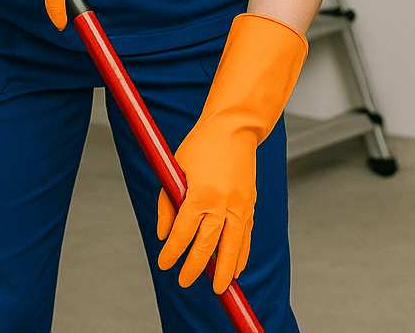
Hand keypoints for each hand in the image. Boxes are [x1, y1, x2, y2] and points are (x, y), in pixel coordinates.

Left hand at [156, 13, 306, 292]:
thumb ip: (168, 203)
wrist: (234, 127)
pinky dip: (242, 254)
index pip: (183, 234)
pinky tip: (237, 267)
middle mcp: (222, 203)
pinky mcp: (250, 203)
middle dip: (196, 267)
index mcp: (200, 194)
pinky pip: (246, 236)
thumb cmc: (201, 145)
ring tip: (219, 288)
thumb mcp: (175, 169)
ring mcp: (240, 205)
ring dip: (225, 269)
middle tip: (185, 282)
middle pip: (208, 245)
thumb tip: (164, 234)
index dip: (173, 252)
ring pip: (233, 246)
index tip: (164, 264)